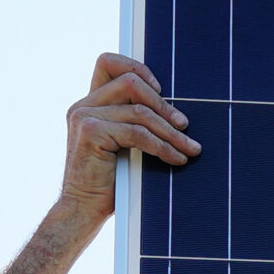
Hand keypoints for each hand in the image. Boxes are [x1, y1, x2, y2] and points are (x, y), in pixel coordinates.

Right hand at [52, 53, 199, 229]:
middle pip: (131, 82)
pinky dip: (163, 146)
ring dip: (170, 131)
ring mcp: (84, 116)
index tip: (162, 91)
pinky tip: (177, 159)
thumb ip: (135, 122)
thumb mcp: (124, 145)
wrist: (84, 211)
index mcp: (90, 103)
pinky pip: (138, 132)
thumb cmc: (110, 183)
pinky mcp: (90, 132)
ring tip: (190, 148)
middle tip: (185, 126)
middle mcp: (83, 105)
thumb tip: (177, 111)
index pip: (108, 62)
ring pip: (139, 111)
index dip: (138, 68)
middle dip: (164, 105)